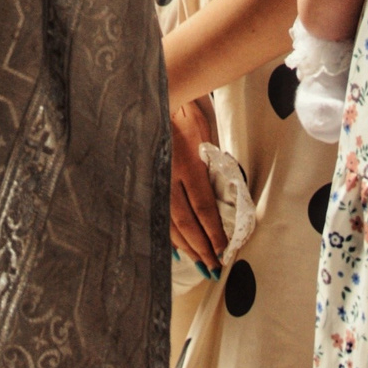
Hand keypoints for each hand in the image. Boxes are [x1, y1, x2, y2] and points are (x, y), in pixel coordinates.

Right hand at [169, 96, 226, 275]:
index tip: (223, 249)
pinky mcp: (144, 182)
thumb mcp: (203, 134)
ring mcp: (153, 181)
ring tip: (199, 262)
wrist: (151, 101)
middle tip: (213, 266)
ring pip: (169, 222)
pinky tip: (174, 248)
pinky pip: (156, 214)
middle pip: (186, 221)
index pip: (203, 207)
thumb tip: (220, 193)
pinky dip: (167, 233)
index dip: (213, 231)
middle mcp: (168, 177)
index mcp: (186, 165)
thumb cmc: (182, 114)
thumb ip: (210, 163)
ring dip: (186, 245)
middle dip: (201, 246)